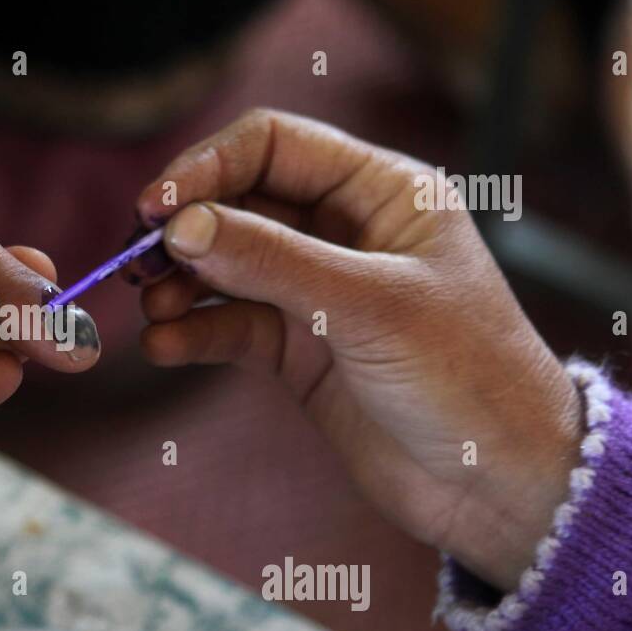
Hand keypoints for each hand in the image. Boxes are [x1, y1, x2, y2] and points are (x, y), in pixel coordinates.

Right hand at [134, 109, 581, 592]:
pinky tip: (164, 346)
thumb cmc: (466, 376)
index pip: (272, 145)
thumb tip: (180, 225)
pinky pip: (230, 324)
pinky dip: (193, 330)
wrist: (498, 486)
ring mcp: (317, 291)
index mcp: (381, 191)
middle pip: (239, 203)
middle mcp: (344, 231)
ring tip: (149, 309)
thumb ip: (272, 261)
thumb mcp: (369, 306)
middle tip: (134, 262)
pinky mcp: (299, 349)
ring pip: (226, 265)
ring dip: (180, 282)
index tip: (153, 208)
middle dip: (183, 229)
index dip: (206, 167)